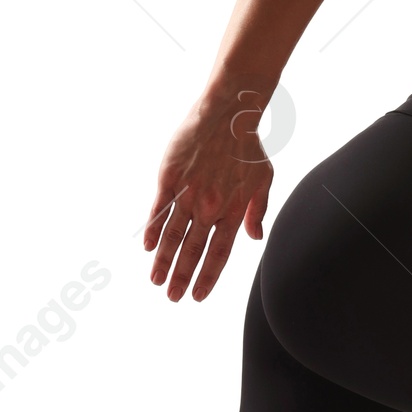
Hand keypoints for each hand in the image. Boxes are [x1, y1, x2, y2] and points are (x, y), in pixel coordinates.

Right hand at [143, 84, 274, 300]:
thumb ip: (258, 211)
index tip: (198, 296)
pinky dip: (153, 230)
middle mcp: (210, 207)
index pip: (219, 254)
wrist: (229, 114)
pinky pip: (160, 210)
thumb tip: (255, 237)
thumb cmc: (249, 147)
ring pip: (174, 235)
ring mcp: (188, 193)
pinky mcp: (170, 178)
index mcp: (232, 211)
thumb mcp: (264, 180)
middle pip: (193, 251)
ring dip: (163, 261)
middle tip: (172, 298)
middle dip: (182, 277)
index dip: (208, 278)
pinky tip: (147, 247)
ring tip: (156, 281)